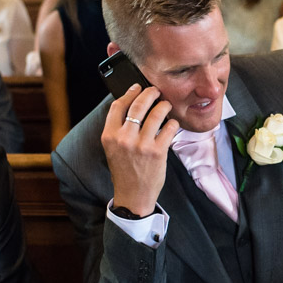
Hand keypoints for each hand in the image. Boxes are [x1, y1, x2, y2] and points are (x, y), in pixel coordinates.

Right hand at [101, 84, 178, 215]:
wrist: (133, 195)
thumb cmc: (124, 171)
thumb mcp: (113, 149)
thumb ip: (119, 129)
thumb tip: (133, 104)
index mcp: (109, 136)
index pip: (118, 105)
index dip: (129, 93)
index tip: (136, 87)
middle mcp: (124, 138)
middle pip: (138, 104)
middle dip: (149, 93)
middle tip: (156, 91)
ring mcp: (141, 145)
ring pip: (156, 113)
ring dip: (164, 105)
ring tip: (166, 105)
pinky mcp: (157, 152)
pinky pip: (169, 128)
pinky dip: (173, 123)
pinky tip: (172, 124)